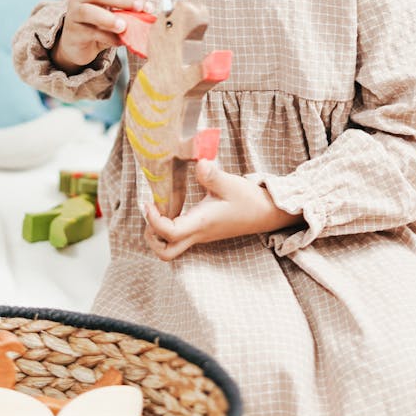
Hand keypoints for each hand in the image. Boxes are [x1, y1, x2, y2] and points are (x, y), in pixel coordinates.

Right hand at [52, 0, 152, 71]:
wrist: (78, 46)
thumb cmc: (98, 27)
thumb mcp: (114, 17)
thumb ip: (128, 13)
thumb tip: (149, 13)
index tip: (147, 6)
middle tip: (138, 9)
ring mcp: (73, 15)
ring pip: (87, 11)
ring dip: (108, 18)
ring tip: (124, 27)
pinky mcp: (73, 33)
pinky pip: (89, 33)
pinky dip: (106, 37)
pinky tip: (118, 42)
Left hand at [143, 159, 296, 260]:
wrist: (266, 213)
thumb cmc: (249, 201)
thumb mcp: (231, 184)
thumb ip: (212, 175)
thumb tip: (199, 162)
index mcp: (202, 224)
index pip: (170, 233)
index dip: (154, 221)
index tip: (149, 201)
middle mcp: (198, 233)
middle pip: (165, 252)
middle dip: (151, 237)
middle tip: (150, 212)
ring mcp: (200, 234)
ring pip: (171, 247)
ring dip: (158, 233)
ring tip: (158, 208)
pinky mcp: (203, 230)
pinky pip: (179, 236)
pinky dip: (168, 226)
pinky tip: (171, 206)